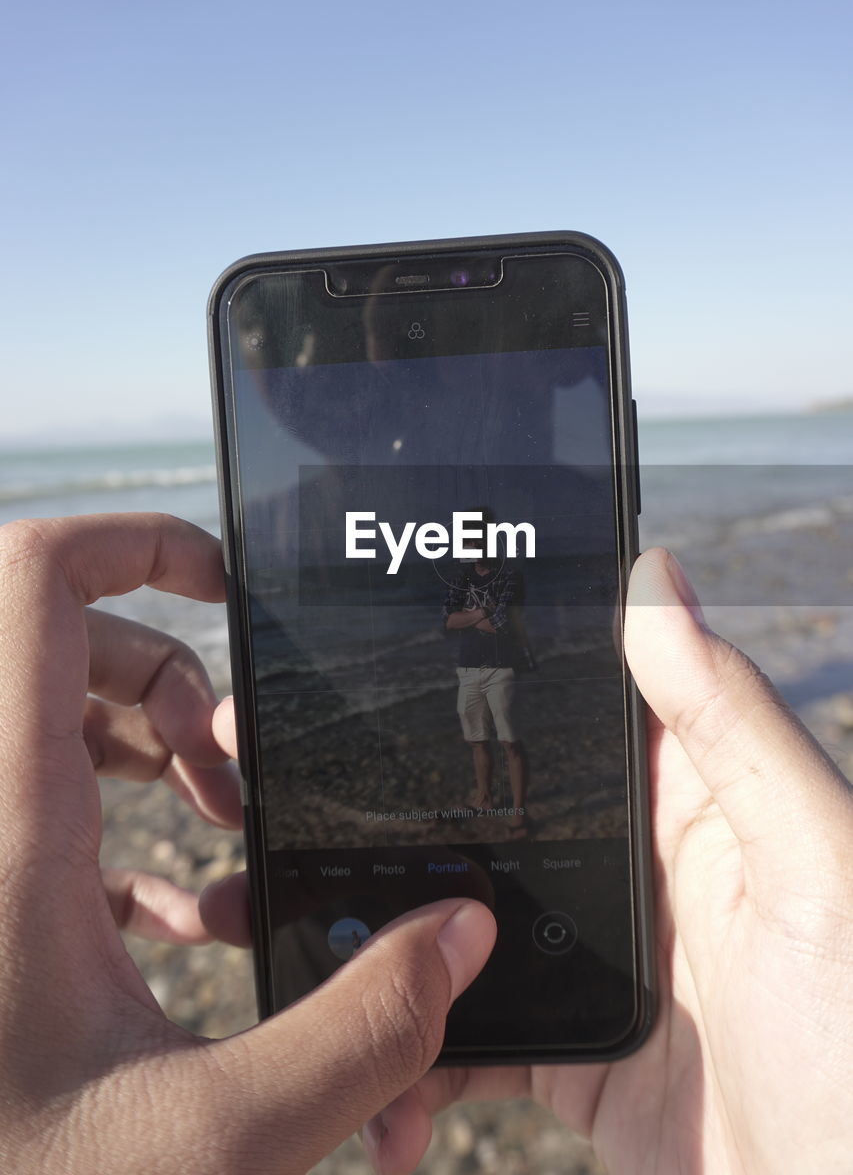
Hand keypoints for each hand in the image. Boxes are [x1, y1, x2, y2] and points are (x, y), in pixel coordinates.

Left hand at [0, 514, 495, 1173]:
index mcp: (12, 822)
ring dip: (141, 732)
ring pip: (48, 705)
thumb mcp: (214, 1140)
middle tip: (227, 772)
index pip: (34, 582)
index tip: (226, 585)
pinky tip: (158, 906)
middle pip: (58, 636)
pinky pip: (36, 789)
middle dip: (169, 668)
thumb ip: (361, 1034)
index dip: (133, 542)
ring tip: (206, 820)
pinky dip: (102, 801)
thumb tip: (463, 931)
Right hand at [276, 546, 849, 1174]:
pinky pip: (469, 1033)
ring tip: (295, 933)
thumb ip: (733, 723)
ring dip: (387, 941)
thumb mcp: (813, 863)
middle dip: (400, 811)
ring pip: (459, 925)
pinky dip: (417, 1053)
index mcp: (695, 800)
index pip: (579, 703)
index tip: (381, 645)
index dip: (490, 671)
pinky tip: (382, 1078)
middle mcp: (637, 870)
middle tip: (286, 797)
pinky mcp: (571, 1052)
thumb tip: (654, 577)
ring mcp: (594, 962)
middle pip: (494, 815)